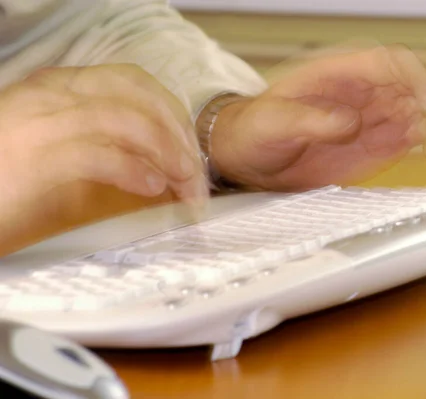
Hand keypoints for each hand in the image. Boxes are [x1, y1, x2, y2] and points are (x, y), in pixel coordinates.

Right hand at [0, 64, 206, 240]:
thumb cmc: (6, 180)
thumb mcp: (63, 155)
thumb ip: (108, 150)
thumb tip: (161, 167)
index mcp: (61, 88)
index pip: (134, 83)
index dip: (172, 115)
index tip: (191, 149)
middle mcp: (53, 94)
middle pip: (139, 95)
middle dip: (178, 133)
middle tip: (196, 173)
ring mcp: (41, 120)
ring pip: (127, 120)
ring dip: (166, 154)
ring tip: (184, 184)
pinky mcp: (33, 155)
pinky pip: (98, 153)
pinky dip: (134, 170)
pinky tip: (152, 188)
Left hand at [205, 44, 425, 190]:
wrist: (248, 156)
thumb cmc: (255, 129)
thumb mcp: (274, 121)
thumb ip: (313, 121)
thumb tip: (350, 122)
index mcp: (339, 73)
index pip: (391, 63)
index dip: (417, 79)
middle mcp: (361, 91)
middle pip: (414, 83)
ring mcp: (368, 118)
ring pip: (417, 110)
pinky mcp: (369, 144)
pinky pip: (405, 137)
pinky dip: (422, 141)